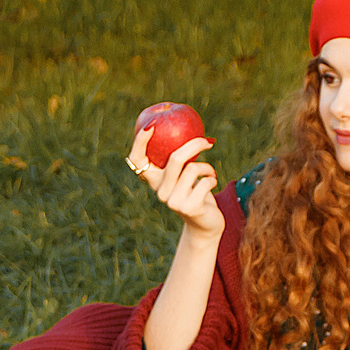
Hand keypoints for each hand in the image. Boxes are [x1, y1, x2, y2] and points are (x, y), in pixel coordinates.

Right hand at [128, 125, 221, 239]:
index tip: (151, 125)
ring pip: (192, 169)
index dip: (140, 142)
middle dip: (194, 145)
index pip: (137, 160)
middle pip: (175, 158)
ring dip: (207, 167)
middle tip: (208, 141)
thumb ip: (181, 159)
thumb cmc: (195, 192)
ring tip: (211, 172)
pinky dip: (212, 179)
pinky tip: (212, 183)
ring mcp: (172, 201)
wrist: (205, 223)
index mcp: (153, 180)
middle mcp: (159, 191)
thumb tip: (190, 128)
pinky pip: (204, 182)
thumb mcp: (184, 174)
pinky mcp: (189, 208)